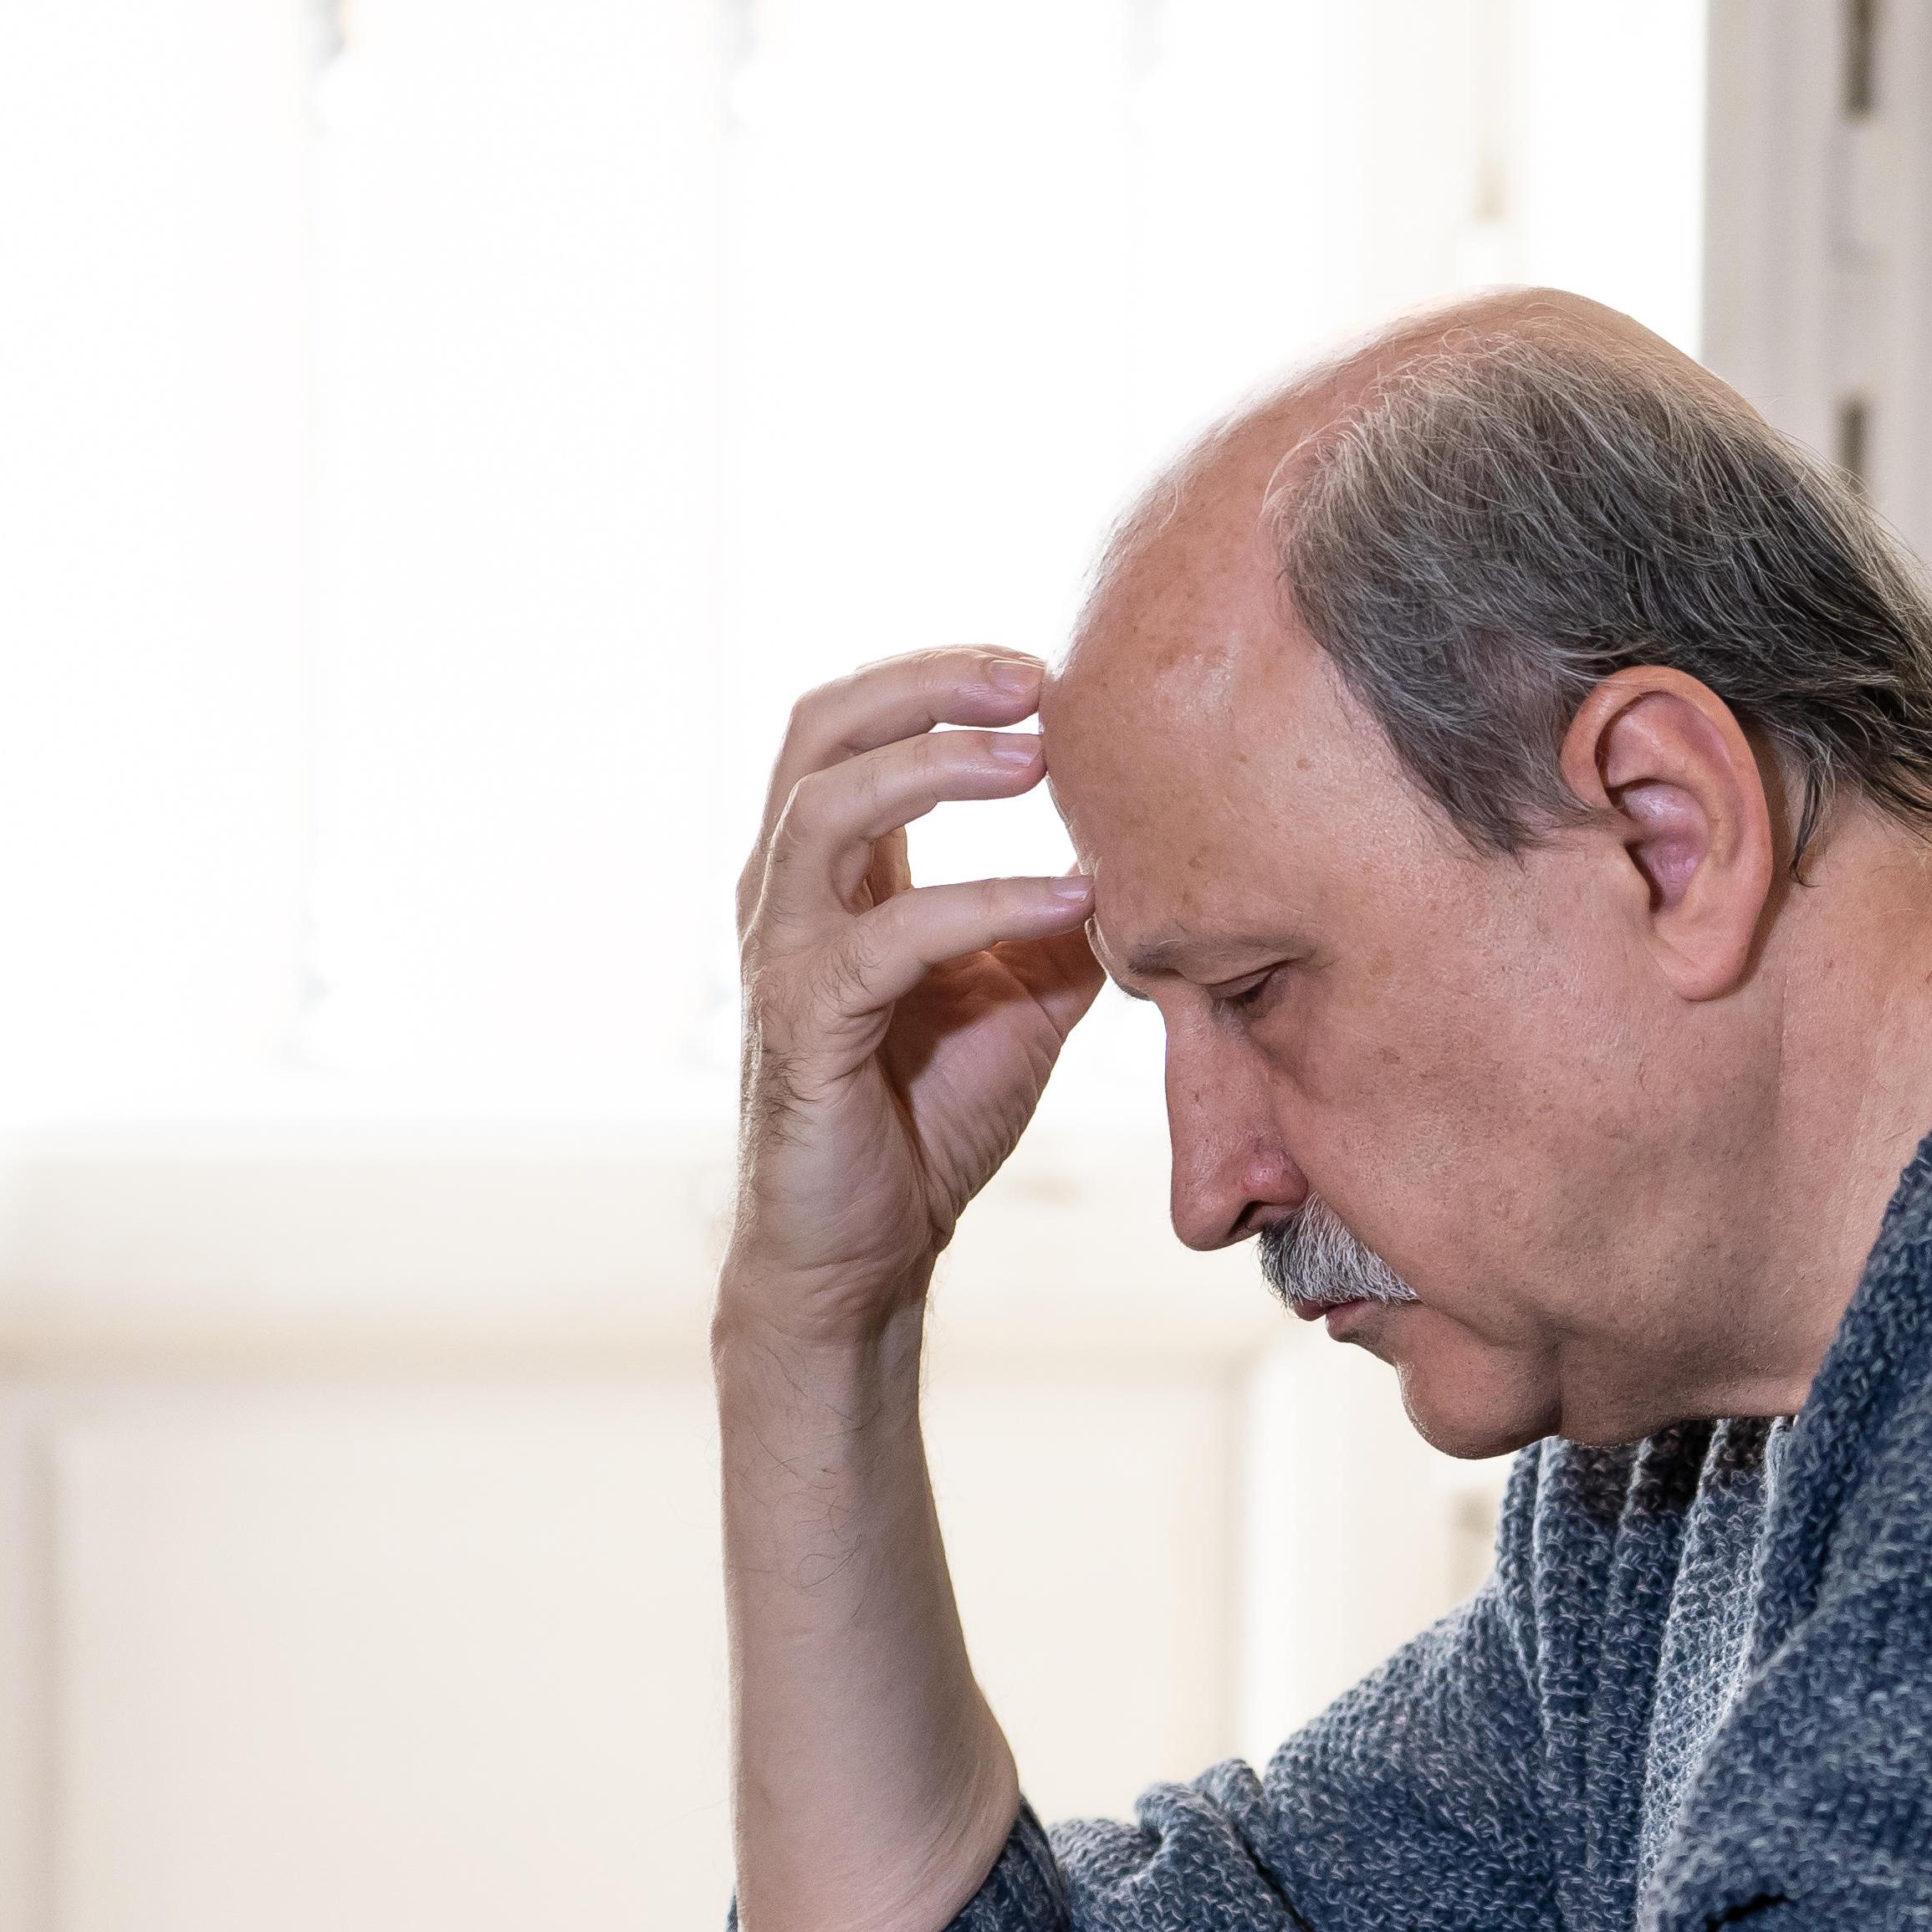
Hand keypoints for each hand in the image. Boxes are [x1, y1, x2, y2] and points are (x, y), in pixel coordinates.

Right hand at [724, 646, 1103, 1353]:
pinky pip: (885, 939)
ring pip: (826, 807)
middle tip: (1034, 678)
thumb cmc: (926, 1122)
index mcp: (834, 875)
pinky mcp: (804, 1029)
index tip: (1049, 677)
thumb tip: (1148, 859)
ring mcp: (783, 957)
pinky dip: (981, 903)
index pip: (855, 726)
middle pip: (819, 729)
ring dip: (936, 765)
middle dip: (926, 685)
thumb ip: (1062, 922)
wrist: (866, 1254)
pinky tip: (1069, 902)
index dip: (939, 681)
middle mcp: (787, 896)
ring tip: (1037, 756)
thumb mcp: (1023, 1000)